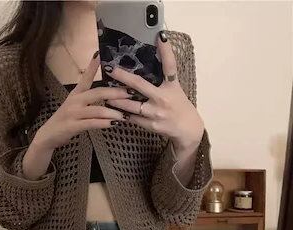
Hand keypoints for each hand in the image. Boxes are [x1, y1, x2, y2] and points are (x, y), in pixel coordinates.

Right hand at [34, 52, 130, 149]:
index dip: (93, 66)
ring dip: (112, 112)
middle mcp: (75, 100)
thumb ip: (89, 100)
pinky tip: (113, 124)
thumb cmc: (66, 120)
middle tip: (130, 93)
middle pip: (97, 93)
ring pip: (96, 110)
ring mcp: (73, 113)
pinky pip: (91, 123)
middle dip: (115, 93)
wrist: (49, 135)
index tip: (101, 53)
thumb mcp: (76, 106)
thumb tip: (107, 95)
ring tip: (125, 116)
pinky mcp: (73, 126)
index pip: (86, 77)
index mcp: (76, 94)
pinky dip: (103, 124)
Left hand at [104, 31, 204, 150]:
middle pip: (140, 84)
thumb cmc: (179, 107)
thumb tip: (150, 63)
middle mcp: (163, 98)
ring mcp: (156, 112)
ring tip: (105, 94)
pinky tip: (112, 111)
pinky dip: (122, 114)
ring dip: (116, 100)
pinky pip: (132, 119)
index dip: (166, 50)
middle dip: (123, 76)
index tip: (160, 36)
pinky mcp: (151, 125)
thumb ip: (164, 80)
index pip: (170, 66)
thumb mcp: (175, 90)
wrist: (188, 130)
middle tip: (110, 69)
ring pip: (131, 105)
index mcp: (172, 87)